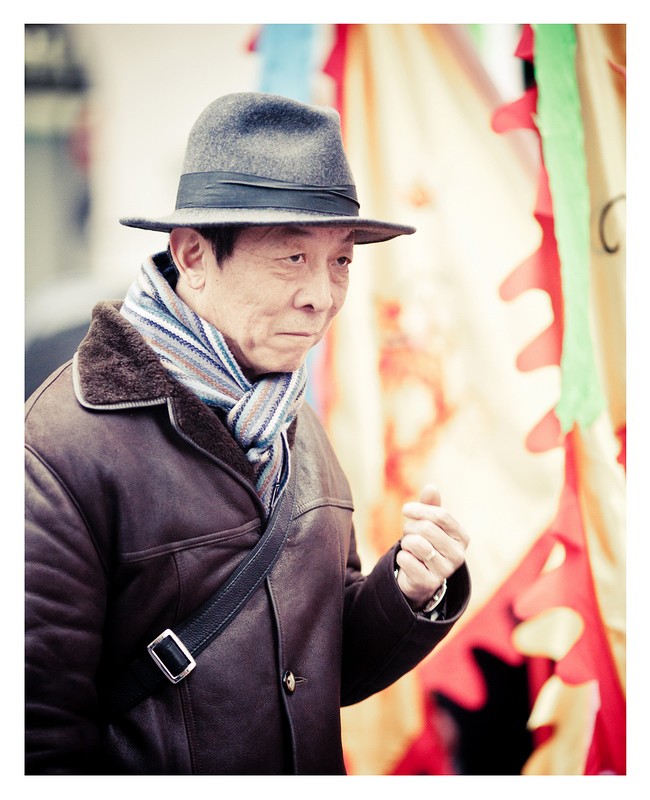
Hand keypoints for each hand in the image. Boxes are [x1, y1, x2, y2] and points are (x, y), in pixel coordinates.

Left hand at [396, 483, 468, 610]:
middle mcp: (458, 555)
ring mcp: (445, 571)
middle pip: (427, 528)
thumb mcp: (429, 523)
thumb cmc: (426, 543)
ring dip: (406, 542)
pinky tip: (407, 561)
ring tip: (409, 547)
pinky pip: (406, 560)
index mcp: (462, 537)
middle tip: (408, 533)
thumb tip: (431, 487)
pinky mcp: (429, 583)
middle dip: (410, 527)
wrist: (419, 577)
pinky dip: (401, 557)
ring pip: (416, 543)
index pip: (441, 515)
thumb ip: (430, 505)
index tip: (406, 509)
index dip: (420, 509)